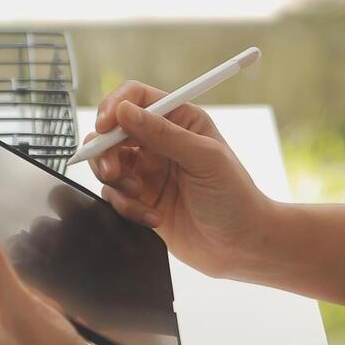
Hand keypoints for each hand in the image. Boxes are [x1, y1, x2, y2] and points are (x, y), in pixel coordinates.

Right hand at [88, 81, 278, 279]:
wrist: (240, 246)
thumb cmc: (234, 197)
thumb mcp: (204, 158)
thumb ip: (163, 134)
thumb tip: (123, 111)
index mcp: (180, 120)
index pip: (136, 98)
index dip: (115, 107)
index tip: (104, 127)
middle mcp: (160, 142)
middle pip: (112, 131)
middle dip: (105, 150)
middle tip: (112, 172)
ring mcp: (148, 172)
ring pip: (107, 163)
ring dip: (115, 181)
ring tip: (137, 195)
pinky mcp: (141, 201)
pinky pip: (114, 196)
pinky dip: (127, 208)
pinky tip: (154, 219)